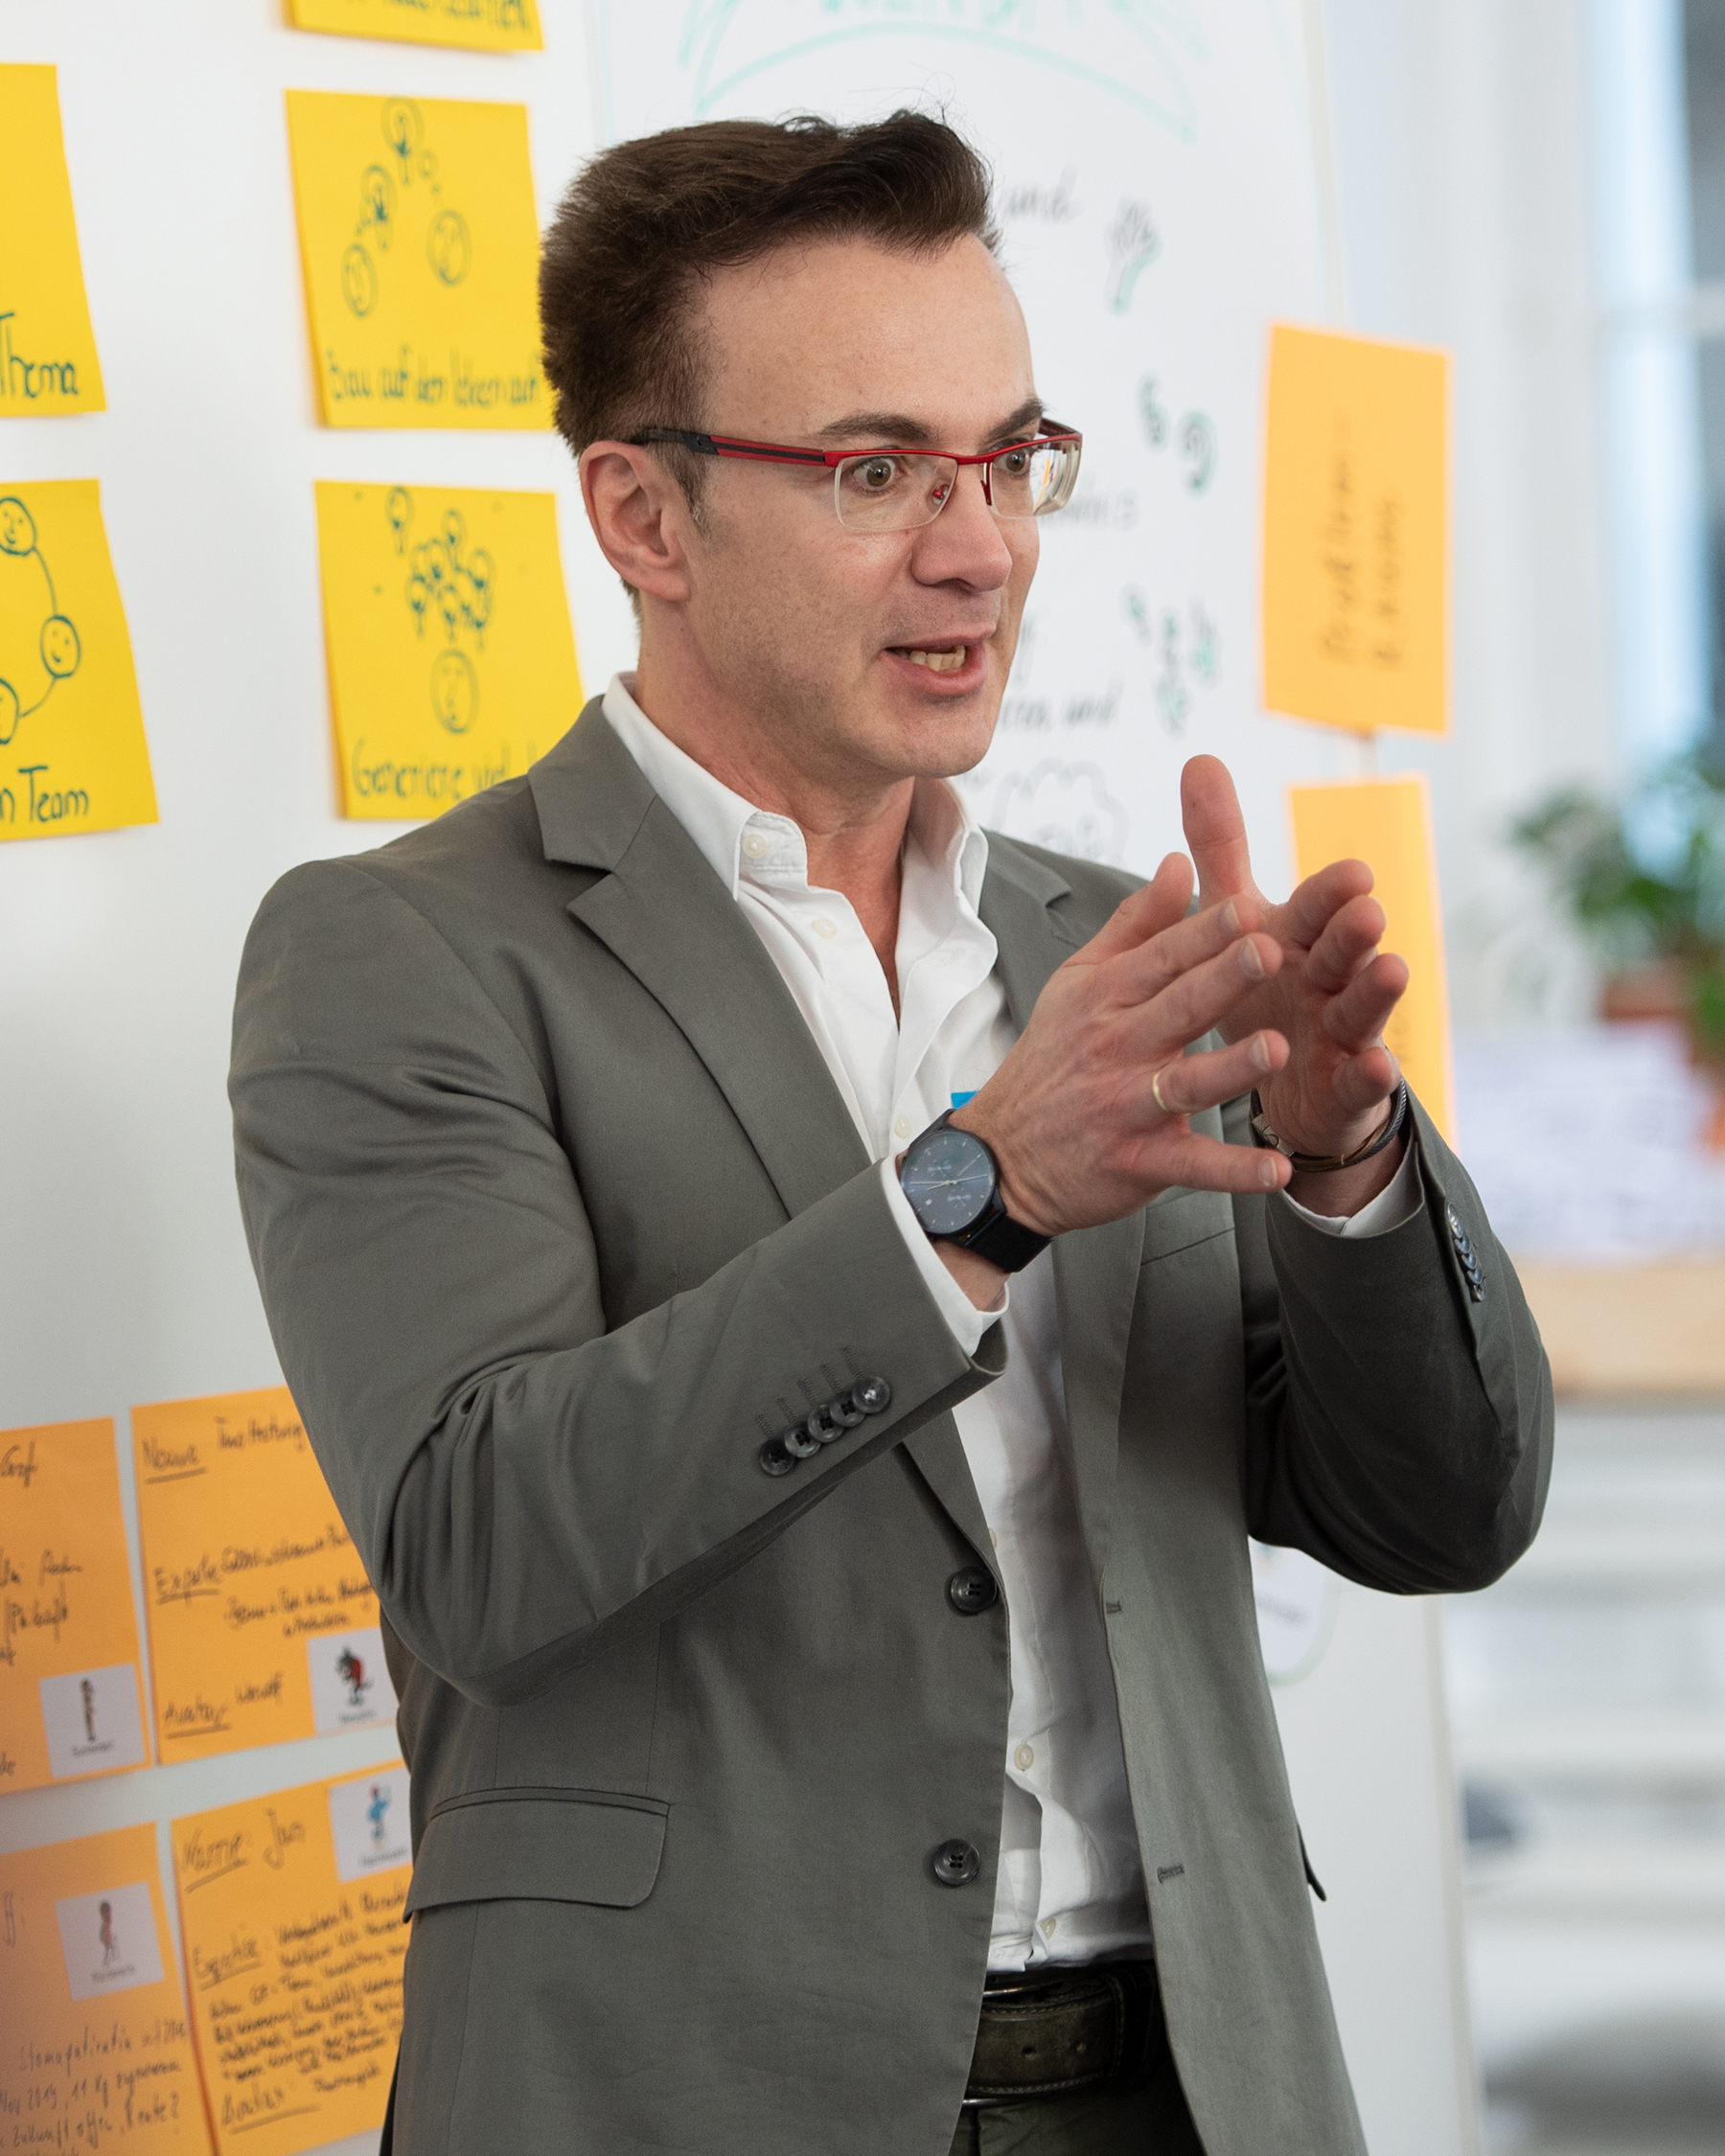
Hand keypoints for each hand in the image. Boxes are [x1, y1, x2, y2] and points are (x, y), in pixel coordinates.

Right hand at [950, 850, 1294, 1242]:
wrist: (1002, 1157)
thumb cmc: (1053, 1059)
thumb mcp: (1078, 981)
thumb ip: (1136, 924)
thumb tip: (1179, 861)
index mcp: (1106, 997)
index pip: (1163, 956)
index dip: (1206, 931)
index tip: (1248, 904)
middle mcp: (1117, 1047)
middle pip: (1178, 1006)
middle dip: (1224, 978)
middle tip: (1270, 950)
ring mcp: (1128, 1107)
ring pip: (1186, 1083)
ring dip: (1232, 1068)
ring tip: (1276, 1048)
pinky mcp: (1139, 1162)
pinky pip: (1191, 1166)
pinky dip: (1232, 1172)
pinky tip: (1275, 1170)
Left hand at [1180, 756, 1408, 1212]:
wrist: (1289, 1077)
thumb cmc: (1266, 982)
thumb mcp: (1238, 915)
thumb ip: (1223, 846)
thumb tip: (1198, 757)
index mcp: (1299, 937)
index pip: (1314, 908)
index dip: (1330, 893)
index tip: (1352, 870)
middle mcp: (1329, 978)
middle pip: (1343, 950)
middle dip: (1354, 931)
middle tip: (1367, 910)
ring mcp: (1344, 1032)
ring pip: (1361, 1008)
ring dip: (1377, 991)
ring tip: (1393, 970)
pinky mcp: (1347, 1086)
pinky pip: (1358, 1081)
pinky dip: (1368, 1075)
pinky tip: (1377, 1067)